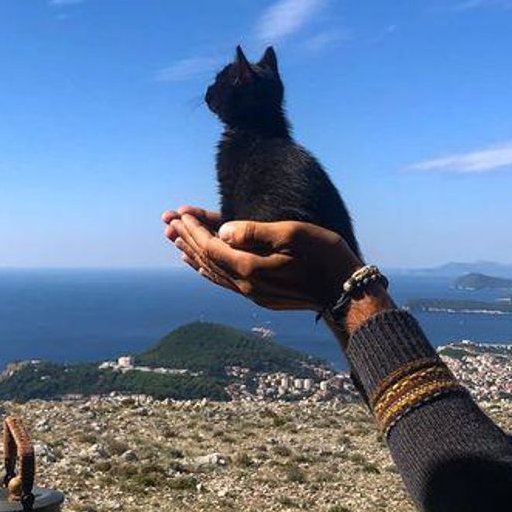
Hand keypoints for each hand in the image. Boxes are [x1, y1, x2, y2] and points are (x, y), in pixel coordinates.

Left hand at [162, 208, 362, 311]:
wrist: (345, 291)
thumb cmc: (324, 256)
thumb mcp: (293, 234)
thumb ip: (254, 232)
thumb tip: (223, 230)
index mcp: (250, 268)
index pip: (212, 246)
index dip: (194, 229)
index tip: (179, 213)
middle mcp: (246, 285)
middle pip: (207, 259)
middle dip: (187, 239)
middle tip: (167, 223)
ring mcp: (252, 294)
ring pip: (212, 273)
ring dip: (193, 255)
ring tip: (175, 242)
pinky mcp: (260, 297)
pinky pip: (223, 282)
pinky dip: (207, 270)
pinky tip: (199, 265)